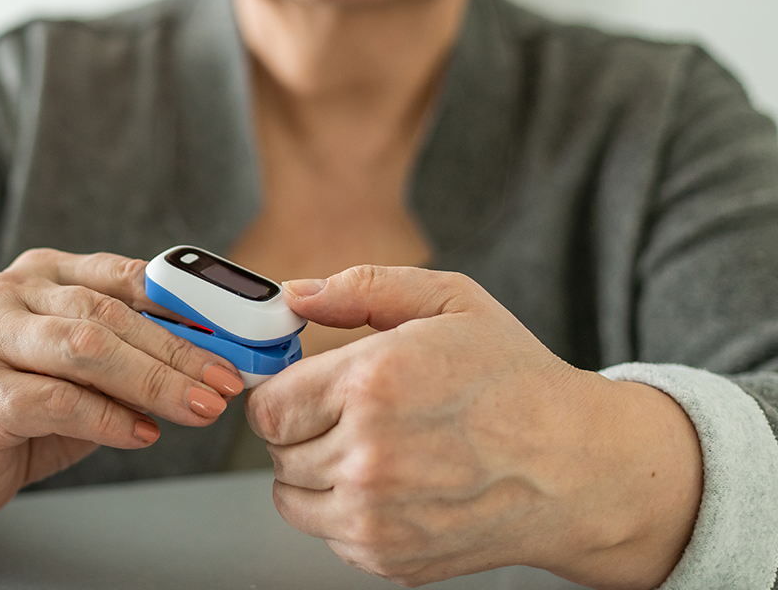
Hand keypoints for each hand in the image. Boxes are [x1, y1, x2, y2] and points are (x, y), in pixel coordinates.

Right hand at [0, 250, 241, 526]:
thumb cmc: (16, 407)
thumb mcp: (81, 374)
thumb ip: (131, 359)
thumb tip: (213, 363)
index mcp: (41, 274)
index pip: (126, 277)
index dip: (187, 304)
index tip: (237, 335)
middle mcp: (9, 294)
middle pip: (110, 313)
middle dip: (179, 350)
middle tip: (226, 382)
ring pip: (87, 347)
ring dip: (154, 380)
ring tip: (198, 408)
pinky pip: (57, 399)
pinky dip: (108, 418)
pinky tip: (142, 434)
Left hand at [246, 266, 701, 588]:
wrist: (578, 467)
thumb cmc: (516, 382)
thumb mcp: (449, 302)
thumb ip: (362, 288)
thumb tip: (295, 296)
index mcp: (372, 384)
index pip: (268, 407)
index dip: (282, 393)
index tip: (304, 388)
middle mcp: (368, 456)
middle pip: (277, 451)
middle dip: (303, 429)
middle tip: (350, 415)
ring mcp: (376, 515)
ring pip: (292, 496)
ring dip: (316, 472)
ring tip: (373, 448)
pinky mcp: (388, 556)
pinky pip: (327, 532)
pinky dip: (345, 510)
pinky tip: (393, 483)